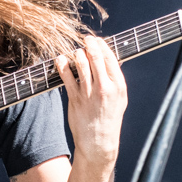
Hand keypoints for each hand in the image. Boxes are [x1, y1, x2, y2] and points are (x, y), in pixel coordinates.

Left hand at [56, 36, 127, 163]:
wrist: (98, 141)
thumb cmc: (109, 118)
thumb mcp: (120, 98)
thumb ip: (115, 80)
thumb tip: (110, 60)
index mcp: (118, 86)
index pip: (110, 58)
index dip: (101, 45)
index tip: (95, 40)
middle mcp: (105, 88)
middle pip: (95, 57)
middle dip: (89, 44)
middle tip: (84, 39)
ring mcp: (89, 93)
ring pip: (81, 64)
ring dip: (77, 54)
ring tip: (76, 52)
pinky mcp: (75, 98)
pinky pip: (67, 76)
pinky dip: (63, 64)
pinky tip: (61, 60)